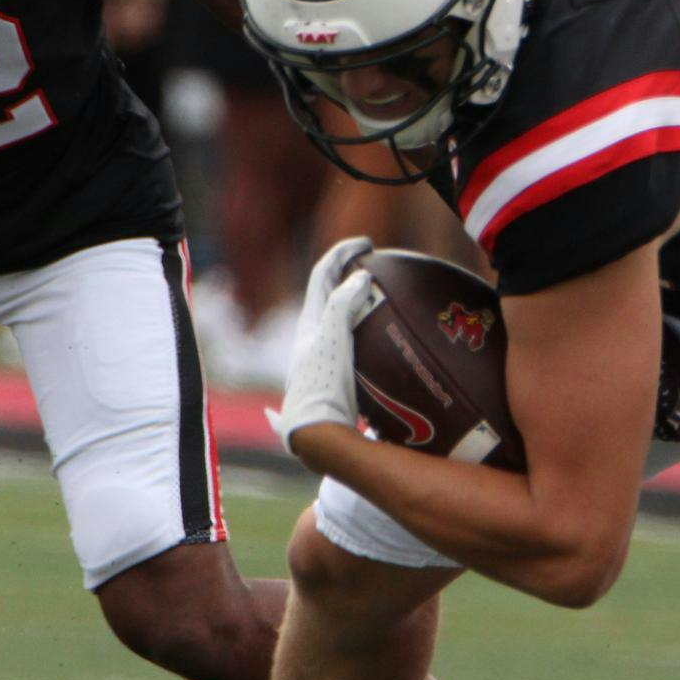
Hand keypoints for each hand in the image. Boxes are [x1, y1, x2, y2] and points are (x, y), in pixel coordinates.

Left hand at [268, 238, 377, 457]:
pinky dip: (341, 348)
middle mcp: (307, 344)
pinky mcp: (325, 390)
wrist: (313, 436)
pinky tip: (346, 357)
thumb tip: (361, 277)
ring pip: (328, 330)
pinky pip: (335, 361)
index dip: (341, 253)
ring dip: (344, 311)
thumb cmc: (322, 387)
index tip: (366, 243)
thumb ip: (343, 305)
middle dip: (343, 279)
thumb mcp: (334, 340)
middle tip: (371, 269)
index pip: (321, 276)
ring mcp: (315, 368)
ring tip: (372, 306)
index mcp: (309, 326)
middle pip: (323, 301)